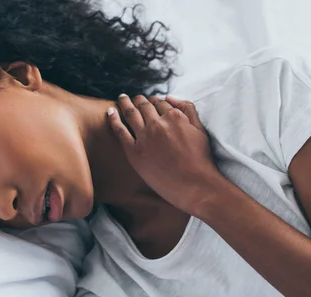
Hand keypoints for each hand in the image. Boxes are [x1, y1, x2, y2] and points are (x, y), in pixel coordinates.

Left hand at [107, 94, 221, 214]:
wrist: (195, 185)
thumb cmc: (201, 159)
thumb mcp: (200, 129)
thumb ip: (187, 109)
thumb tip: (170, 97)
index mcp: (174, 116)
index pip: (160, 102)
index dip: (155, 101)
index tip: (151, 102)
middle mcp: (158, 124)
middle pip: (144, 106)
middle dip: (139, 100)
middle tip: (134, 98)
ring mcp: (145, 138)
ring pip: (130, 113)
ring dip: (125, 103)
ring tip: (122, 99)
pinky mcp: (135, 152)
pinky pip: (120, 131)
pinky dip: (113, 119)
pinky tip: (110, 112)